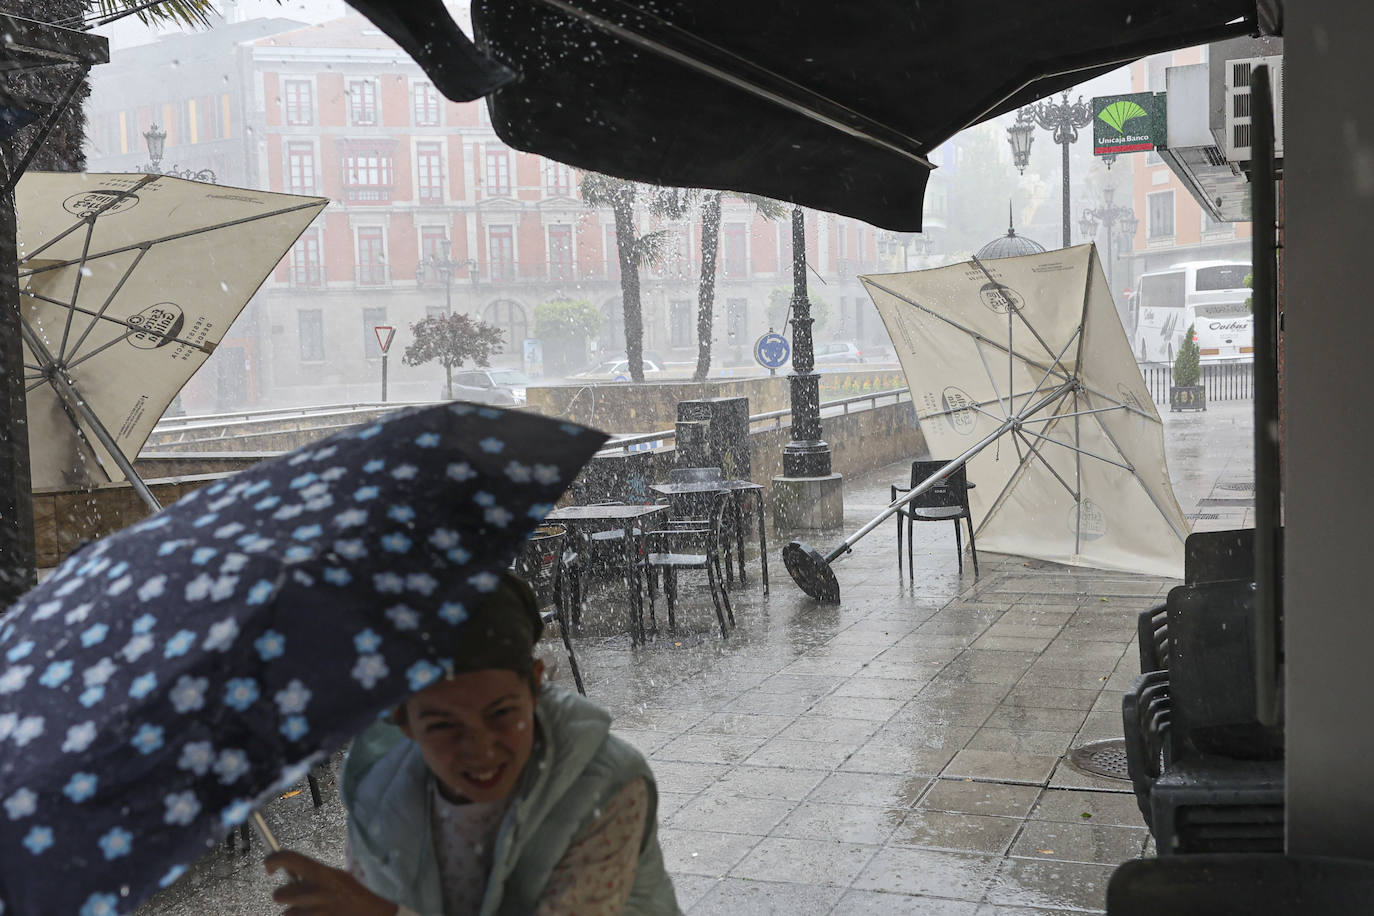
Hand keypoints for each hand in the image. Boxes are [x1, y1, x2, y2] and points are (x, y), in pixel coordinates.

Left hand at [264, 849, 398, 915]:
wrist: (384, 915)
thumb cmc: (368, 893)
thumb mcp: (344, 876)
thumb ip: (319, 874)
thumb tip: (296, 872)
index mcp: (325, 875)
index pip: (290, 859)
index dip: (273, 860)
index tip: (269, 867)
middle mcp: (316, 895)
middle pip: (279, 895)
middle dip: (287, 895)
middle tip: (301, 896)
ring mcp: (316, 915)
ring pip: (287, 915)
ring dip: (297, 913)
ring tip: (316, 911)